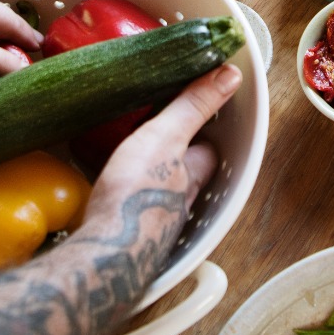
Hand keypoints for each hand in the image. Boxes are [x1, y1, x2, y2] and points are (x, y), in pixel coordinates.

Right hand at [0, 63, 241, 334]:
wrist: (102, 259)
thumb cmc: (137, 196)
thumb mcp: (166, 137)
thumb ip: (194, 105)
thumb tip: (231, 75)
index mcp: (196, 174)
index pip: (208, 146)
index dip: (200, 127)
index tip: (188, 108)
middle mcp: (181, 202)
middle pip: (185, 171)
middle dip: (174, 155)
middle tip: (154, 133)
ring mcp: (155, 224)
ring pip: (159, 193)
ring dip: (148, 178)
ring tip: (129, 160)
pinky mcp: (127, 239)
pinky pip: (132, 211)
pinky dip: (125, 198)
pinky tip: (109, 195)